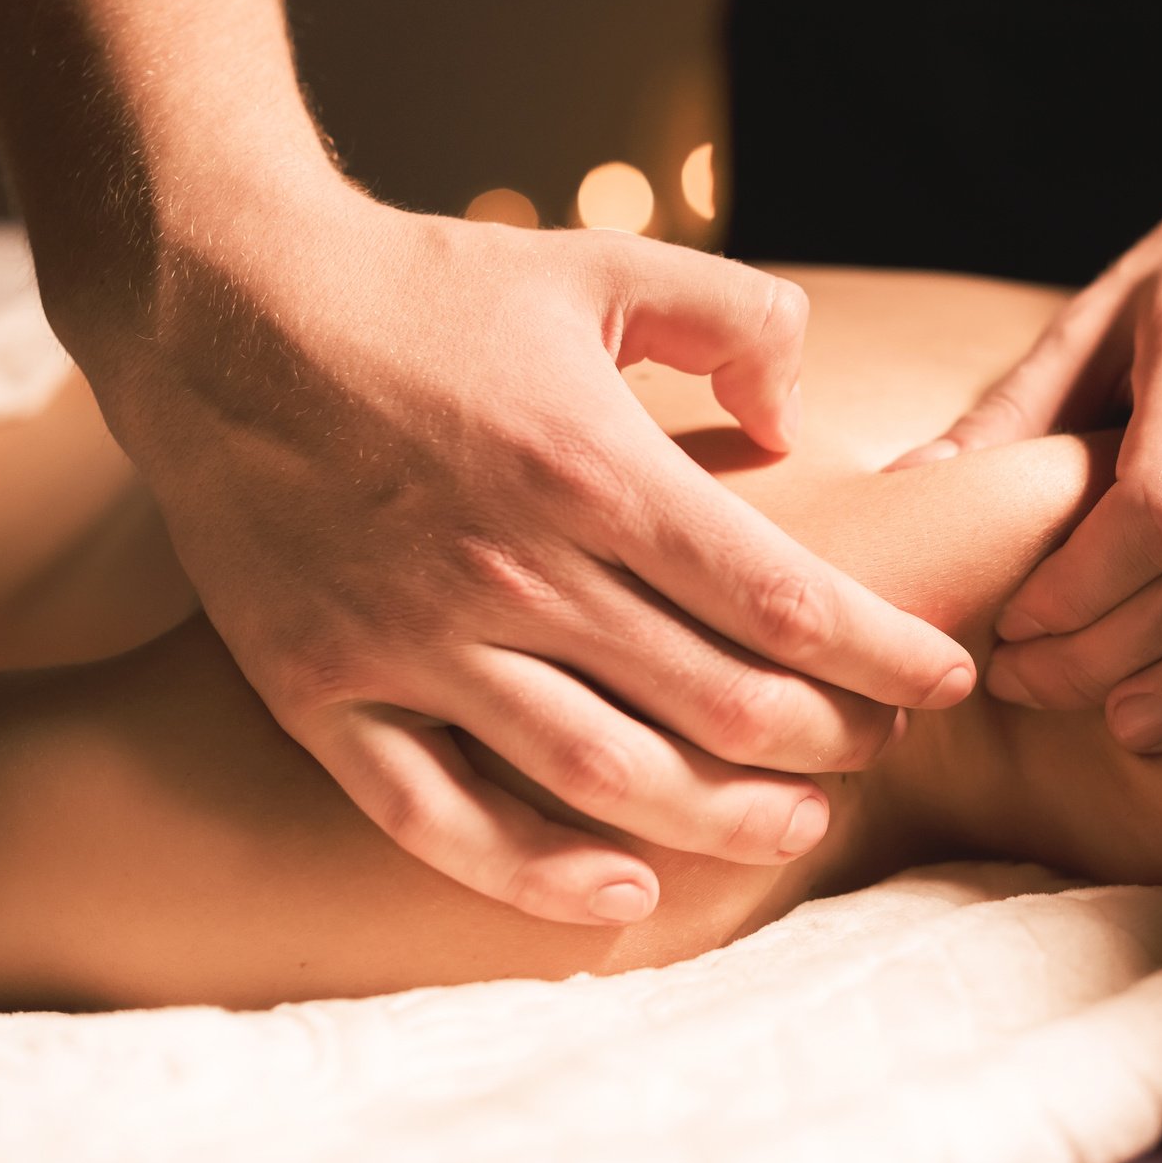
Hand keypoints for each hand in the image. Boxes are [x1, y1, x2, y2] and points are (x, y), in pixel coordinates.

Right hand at [69, 178, 972, 924]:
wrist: (218, 307)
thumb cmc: (423, 288)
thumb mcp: (596, 265)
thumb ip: (734, 319)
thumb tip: (803, 419)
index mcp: (587, 466)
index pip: (780, 598)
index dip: (883, 654)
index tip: (942, 680)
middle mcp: (509, 569)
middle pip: (714, 703)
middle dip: (828, 739)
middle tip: (875, 747)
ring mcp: (409, 641)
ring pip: (602, 778)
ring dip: (724, 820)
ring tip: (799, 827)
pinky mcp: (324, 692)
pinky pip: (440, 820)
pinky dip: (538, 876)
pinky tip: (625, 897)